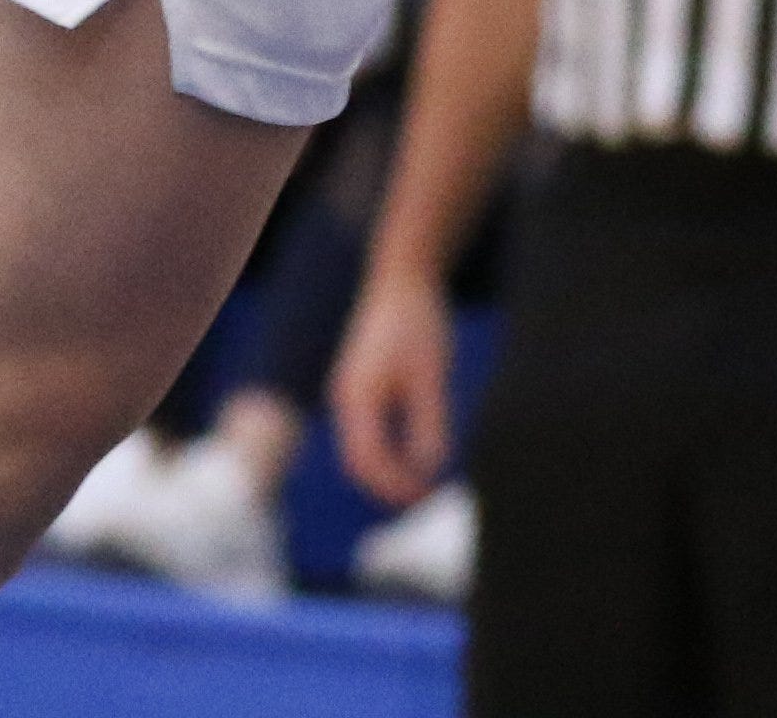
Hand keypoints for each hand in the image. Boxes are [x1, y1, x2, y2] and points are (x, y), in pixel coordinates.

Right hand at [330, 269, 459, 505]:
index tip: (425, 497)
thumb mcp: (431, 375)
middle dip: (387, 485)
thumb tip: (431, 468)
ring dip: (386, 471)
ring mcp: (350, 392)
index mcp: (357, 399)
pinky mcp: (361, 385)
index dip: (394, 485)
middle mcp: (346, 399)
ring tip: (420, 485)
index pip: (368, 460)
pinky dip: (386, 451)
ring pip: (361, 447)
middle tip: (423, 500)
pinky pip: (367, 431)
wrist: (403, 277)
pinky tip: (413, 455)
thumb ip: (429, 423)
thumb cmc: (419, 322)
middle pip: (358, 460)